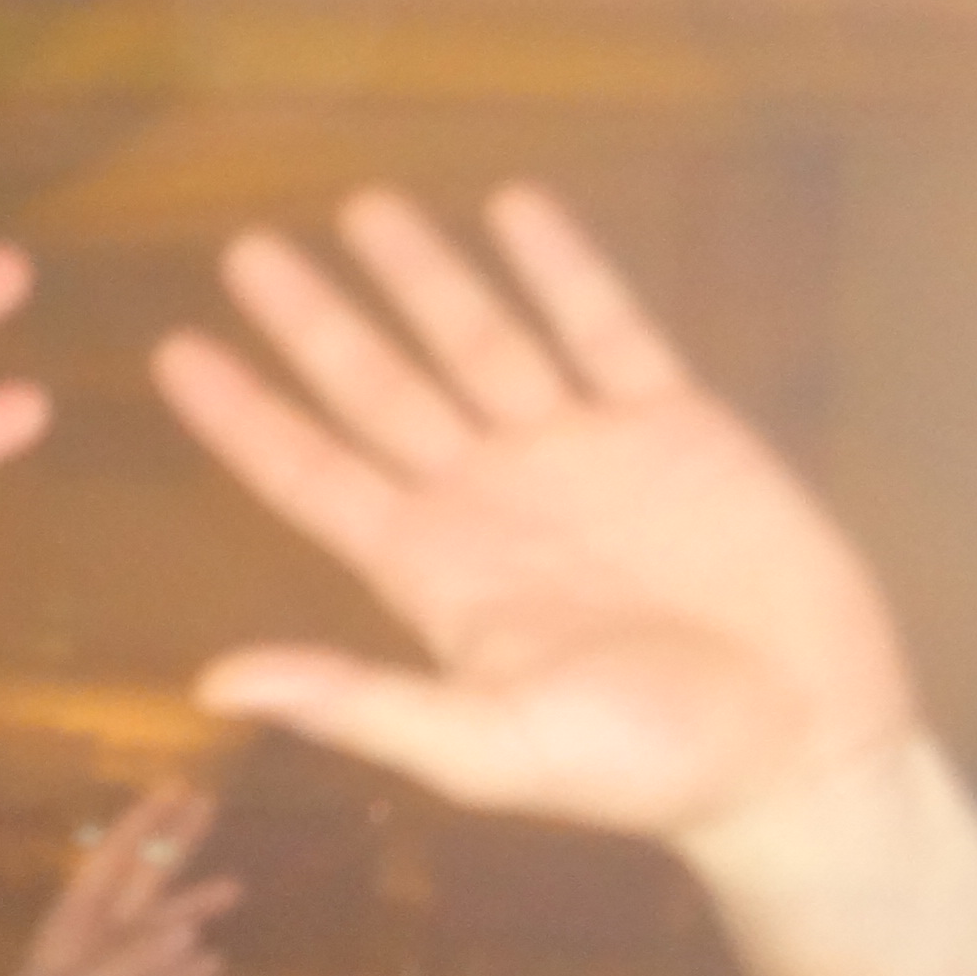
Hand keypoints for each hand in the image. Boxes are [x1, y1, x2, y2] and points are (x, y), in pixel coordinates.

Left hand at [0, 778, 236, 975]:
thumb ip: (134, 965)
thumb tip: (191, 928)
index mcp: (73, 928)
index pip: (114, 861)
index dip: (144, 823)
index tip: (177, 788)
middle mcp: (89, 944)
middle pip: (139, 882)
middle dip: (172, 845)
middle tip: (209, 806)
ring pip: (154, 932)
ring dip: (189, 908)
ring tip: (233, 888)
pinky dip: (182, 975)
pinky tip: (214, 964)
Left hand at [156, 187, 919, 840]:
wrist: (800, 747)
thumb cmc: (643, 768)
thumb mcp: (487, 749)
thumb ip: (356, 705)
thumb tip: (214, 686)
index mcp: (433, 572)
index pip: (311, 475)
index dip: (244, 415)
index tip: (176, 352)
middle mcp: (490, 500)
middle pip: (378, 389)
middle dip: (316, 321)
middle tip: (245, 250)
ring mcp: (579, 454)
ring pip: (479, 339)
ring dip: (424, 275)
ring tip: (364, 207)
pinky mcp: (676, 425)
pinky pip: (605, 326)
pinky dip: (561, 268)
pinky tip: (514, 209)